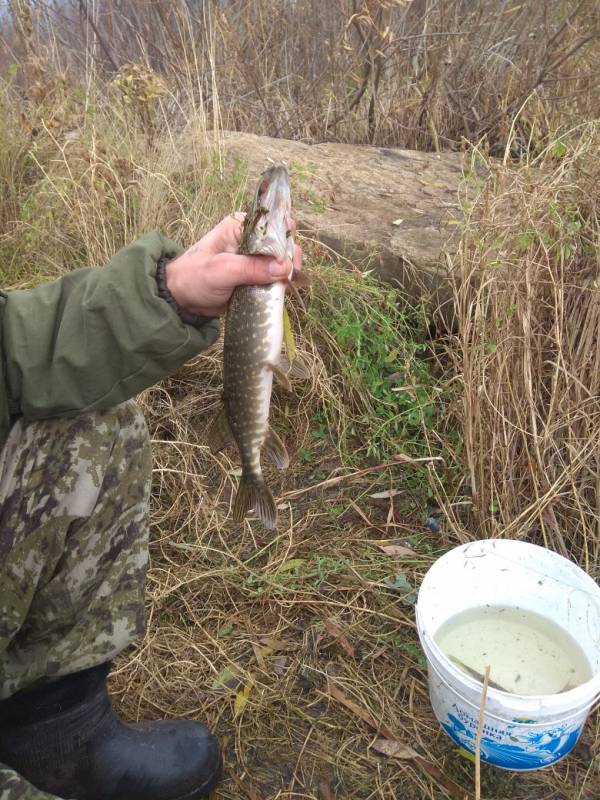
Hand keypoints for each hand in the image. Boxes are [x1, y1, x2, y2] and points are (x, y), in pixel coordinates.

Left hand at [165, 214, 302, 317]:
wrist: (183, 299)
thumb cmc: (195, 276)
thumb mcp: (222, 270)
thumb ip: (252, 267)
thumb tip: (284, 267)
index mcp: (241, 227)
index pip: (273, 224)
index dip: (284, 241)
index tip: (288, 261)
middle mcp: (251, 240)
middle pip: (283, 243)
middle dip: (289, 260)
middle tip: (288, 278)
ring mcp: (255, 258)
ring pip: (282, 262)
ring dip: (286, 275)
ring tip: (283, 287)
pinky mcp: (256, 276)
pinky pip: (275, 278)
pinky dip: (280, 285)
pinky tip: (280, 292)